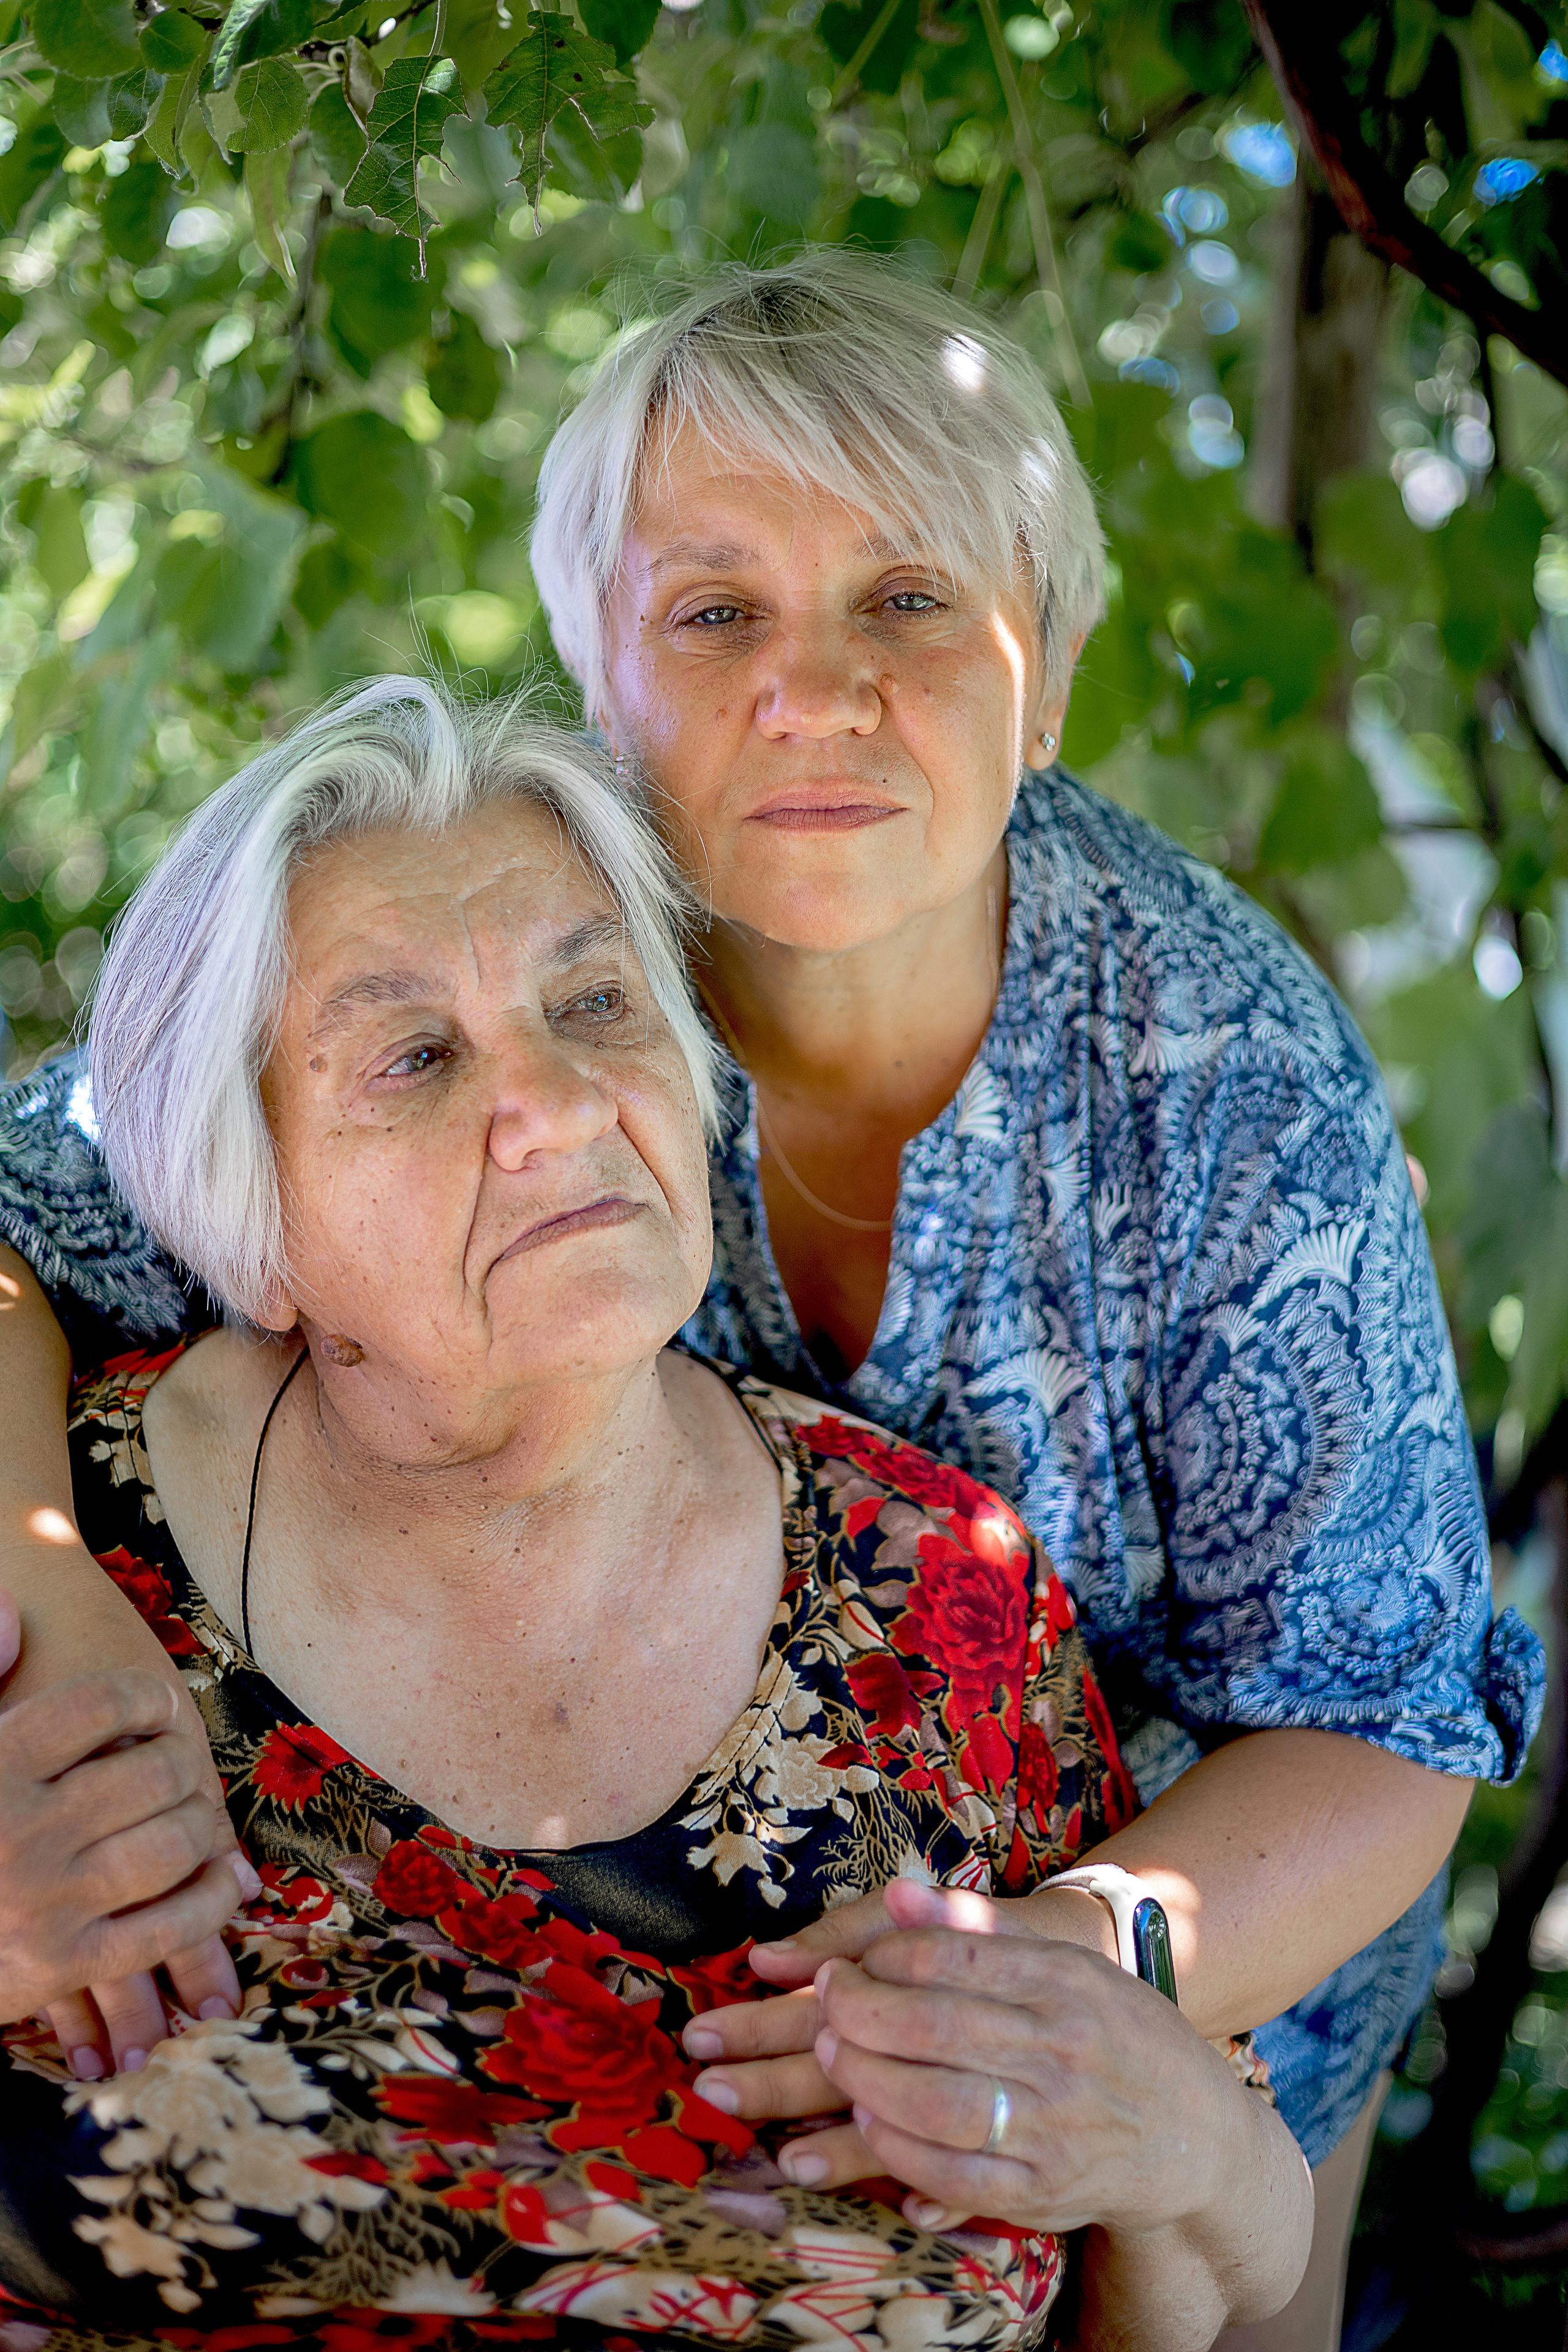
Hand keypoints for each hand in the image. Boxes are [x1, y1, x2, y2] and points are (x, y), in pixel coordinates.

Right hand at [0, 1588, 256, 2069]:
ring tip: (191, 1813)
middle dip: (184, 1759)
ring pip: (173, 1844)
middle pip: (155, 1773)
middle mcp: (21, 1832)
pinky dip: (210, 1898)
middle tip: (179, 1763)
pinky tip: (213, 1879)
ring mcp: (47, 1904)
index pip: (100, 1704)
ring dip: (200, 1823)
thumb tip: (11, 1608)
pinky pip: (171, 1926)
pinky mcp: (63, 1966)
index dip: (146, 1696)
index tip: (157, 1705)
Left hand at [791, 1880, 1237, 2235]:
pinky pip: (956, 2177)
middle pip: (934, 2026)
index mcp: (1065, 1982)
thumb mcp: (1065, 1965)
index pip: (954, 1957)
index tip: (847, 1960)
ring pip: (937, 2104)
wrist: (1199, 2136)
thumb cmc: (1115, 2034)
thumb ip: (975, 1929)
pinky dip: (900, 2153)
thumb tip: (895, 1893)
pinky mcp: (1046, 2191)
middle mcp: (1063, 2051)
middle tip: (824, 2005)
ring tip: (832, 2057)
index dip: (883, 1957)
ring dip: (866, 2080)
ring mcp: (1056, 2127)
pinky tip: (868, 2124)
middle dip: (858, 2014)